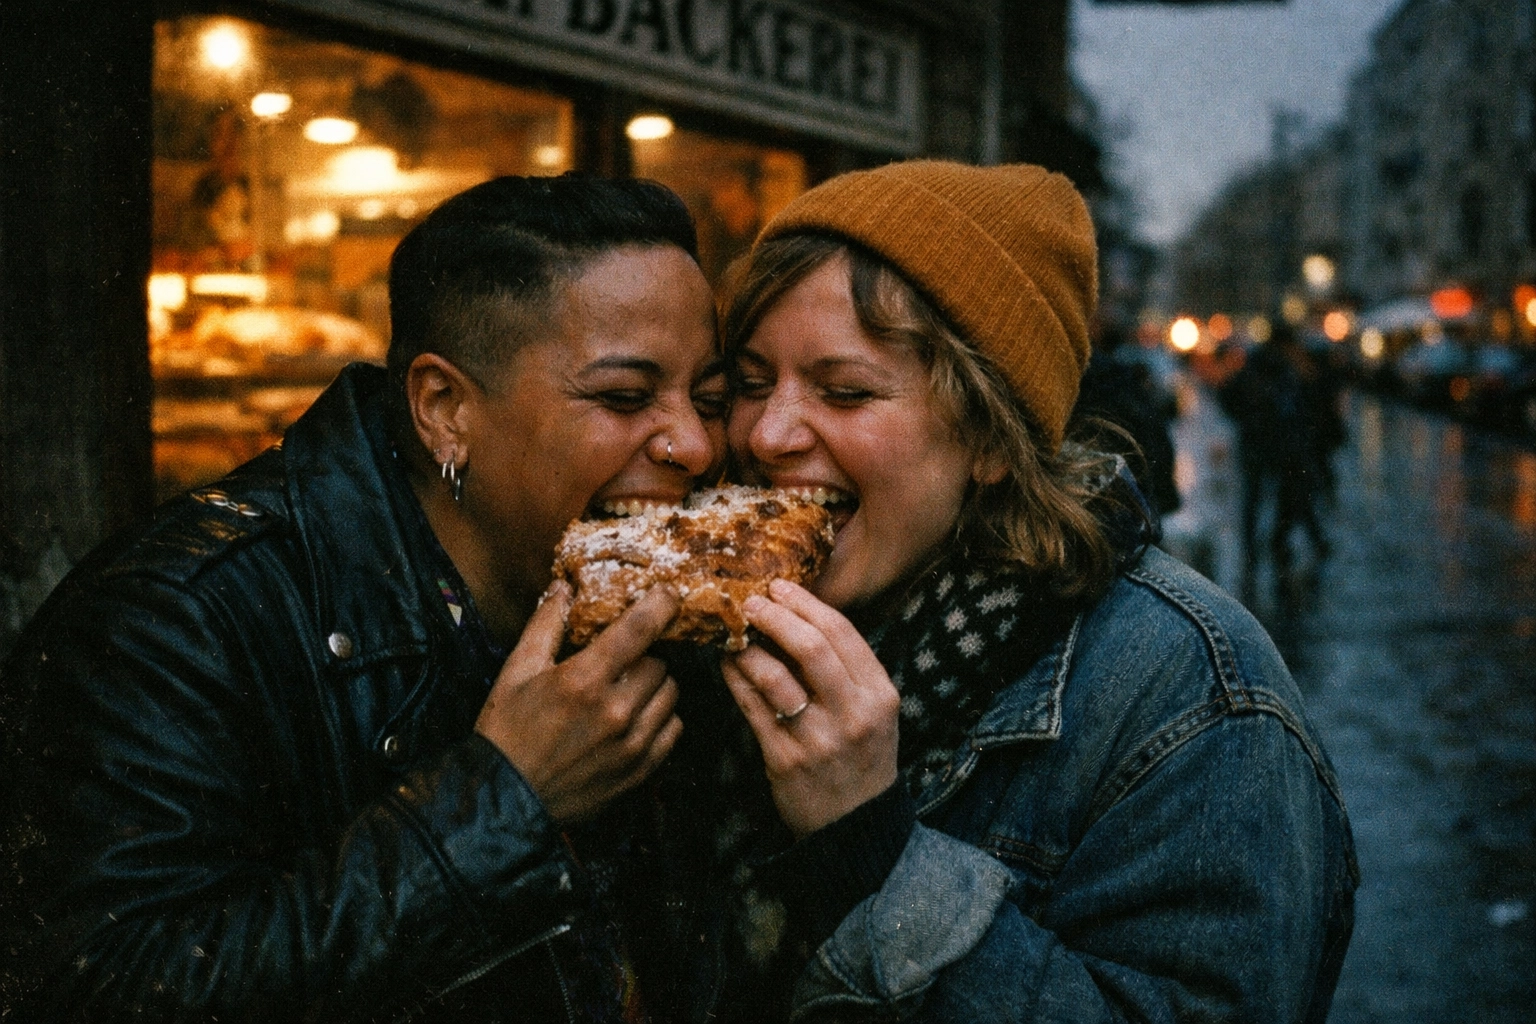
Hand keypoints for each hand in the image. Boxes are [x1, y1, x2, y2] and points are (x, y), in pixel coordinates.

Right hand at [476, 584, 682, 822]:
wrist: (504, 799)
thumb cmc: (507, 731)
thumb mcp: (516, 671)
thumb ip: (545, 625)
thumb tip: (562, 588)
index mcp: (583, 680)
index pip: (640, 629)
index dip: (662, 603)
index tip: (668, 594)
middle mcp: (614, 711)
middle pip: (658, 663)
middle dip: (643, 656)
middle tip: (620, 662)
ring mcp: (631, 744)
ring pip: (670, 694)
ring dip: (654, 685)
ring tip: (626, 690)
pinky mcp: (639, 771)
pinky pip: (672, 729)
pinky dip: (660, 718)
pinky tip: (635, 718)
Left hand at [720, 580, 899, 836]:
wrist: (854, 825)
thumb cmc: (861, 756)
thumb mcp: (874, 711)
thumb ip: (847, 670)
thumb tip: (799, 615)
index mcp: (879, 695)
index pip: (842, 633)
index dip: (806, 603)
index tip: (780, 587)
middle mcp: (853, 715)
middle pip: (811, 648)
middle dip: (775, 616)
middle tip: (750, 601)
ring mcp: (818, 739)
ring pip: (774, 676)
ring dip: (747, 648)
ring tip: (733, 633)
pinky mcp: (785, 760)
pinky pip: (752, 708)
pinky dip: (735, 679)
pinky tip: (727, 664)